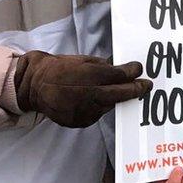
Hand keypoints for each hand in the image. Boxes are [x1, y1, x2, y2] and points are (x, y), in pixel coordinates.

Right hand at [14, 51, 151, 127]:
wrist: (36, 86)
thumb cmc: (60, 69)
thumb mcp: (83, 60)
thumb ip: (104, 66)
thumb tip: (121, 69)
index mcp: (90, 76)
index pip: (118, 76)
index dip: (132, 72)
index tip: (139, 69)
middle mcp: (88, 95)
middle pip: (119, 93)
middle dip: (135, 89)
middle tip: (146, 85)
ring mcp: (84, 111)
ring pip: (108, 105)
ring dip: (116, 98)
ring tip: (123, 91)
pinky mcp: (79, 121)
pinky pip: (97, 113)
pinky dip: (101, 106)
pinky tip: (99, 99)